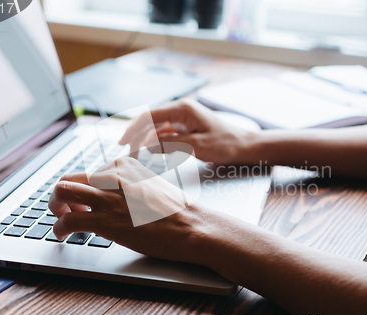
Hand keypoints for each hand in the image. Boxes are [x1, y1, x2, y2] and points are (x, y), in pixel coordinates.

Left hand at [48, 157, 211, 261]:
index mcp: (124, 166)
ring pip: (61, 193)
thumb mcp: (152, 185)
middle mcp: (112, 176)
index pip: (89, 173)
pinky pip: (68, 221)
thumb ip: (128, 185)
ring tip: (60, 221)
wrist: (191, 227)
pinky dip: (59, 228)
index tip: (84, 203)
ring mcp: (107, 197)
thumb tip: (112, 195)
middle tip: (65, 209)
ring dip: (55, 208)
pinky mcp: (105, 220)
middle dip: (61, 195)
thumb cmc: (177, 211)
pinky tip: (63, 236)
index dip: (82, 191)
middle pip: (69, 178)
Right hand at [119, 99, 253, 164]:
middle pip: (150, 121)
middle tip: (127, 152)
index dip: (134, 128)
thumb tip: (148, 145)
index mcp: (183, 109)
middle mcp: (180, 110)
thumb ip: (171, 144)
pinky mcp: (184, 128)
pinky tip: (151, 153)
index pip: (151, 115)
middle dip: (137, 136)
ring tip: (136, 155)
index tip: (123, 141)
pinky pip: (165, 133)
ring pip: (156, 128)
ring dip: (145, 140)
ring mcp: (182, 119)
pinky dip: (156, 143)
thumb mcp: (197, 146)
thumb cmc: (225, 144)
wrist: (243, 145)